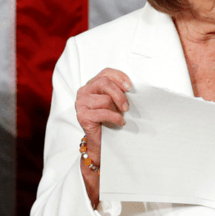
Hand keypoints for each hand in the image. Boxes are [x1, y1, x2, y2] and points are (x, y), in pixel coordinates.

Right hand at [74, 68, 130, 205]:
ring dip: (117, 108)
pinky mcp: (82, 116)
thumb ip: (117, 92)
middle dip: (119, 93)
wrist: (99, 142)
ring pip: (105, 99)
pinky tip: (119, 123)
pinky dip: (115, 118)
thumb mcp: (114, 103)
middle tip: (127, 106)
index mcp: (91, 85)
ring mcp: (81, 104)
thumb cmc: (108, 121)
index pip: (105, 73)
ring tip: (121, 116)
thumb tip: (133, 88)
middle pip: (104, 82)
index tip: (130, 86)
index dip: (119, 77)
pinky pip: (103, 113)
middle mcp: (84, 92)